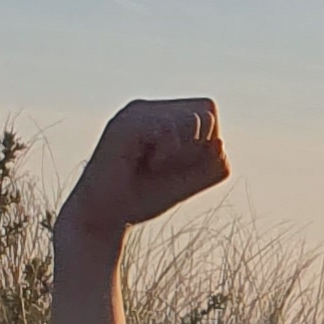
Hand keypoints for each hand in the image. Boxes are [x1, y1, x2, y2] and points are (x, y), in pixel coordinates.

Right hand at [57, 97, 229, 243]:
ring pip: (193, 119)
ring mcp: (135, 112)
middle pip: (206, 112)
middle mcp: (148, 108)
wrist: (105, 216)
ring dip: (184, 153)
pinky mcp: (125, 124)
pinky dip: (168, 155)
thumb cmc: (145, 196)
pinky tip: (147, 165)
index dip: (207, 140)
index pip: (207, 109)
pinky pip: (169, 130)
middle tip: (166, 166)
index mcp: (162, 115)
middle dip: (198, 148)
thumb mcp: (192, 180)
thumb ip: (215, 163)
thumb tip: (219, 143)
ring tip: (155, 165)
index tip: (179, 163)